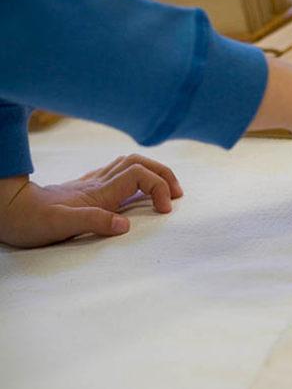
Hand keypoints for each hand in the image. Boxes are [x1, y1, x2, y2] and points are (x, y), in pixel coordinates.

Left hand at [0, 154, 182, 247]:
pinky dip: (137, 176)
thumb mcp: (60, 226)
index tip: (165, 210)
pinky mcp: (87, 188)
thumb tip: (125, 225)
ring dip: (153, 172)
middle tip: (177, 196)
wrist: (9, 211)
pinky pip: (119, 173)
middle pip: (140, 162)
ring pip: (131, 164)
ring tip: (166, 191)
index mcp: (99, 193)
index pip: (139, 175)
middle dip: (164, 174)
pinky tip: (137, 190)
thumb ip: (93, 222)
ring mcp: (93, 184)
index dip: (159, 187)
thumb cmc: (32, 222)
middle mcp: (99, 184)